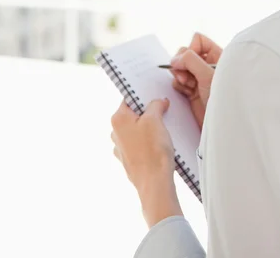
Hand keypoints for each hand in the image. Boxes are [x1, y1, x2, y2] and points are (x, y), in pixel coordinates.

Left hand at [111, 98, 182, 227]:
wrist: (155, 183)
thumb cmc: (152, 151)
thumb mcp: (155, 119)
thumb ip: (155, 105)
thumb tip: (158, 102)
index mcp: (118, 119)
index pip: (130, 99)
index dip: (144, 96)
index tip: (156, 97)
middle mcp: (115, 132)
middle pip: (134, 114)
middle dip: (148, 113)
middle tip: (163, 112)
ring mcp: (121, 147)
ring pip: (137, 129)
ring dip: (150, 127)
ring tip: (164, 131)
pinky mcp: (129, 159)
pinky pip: (139, 143)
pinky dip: (148, 141)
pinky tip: (160, 144)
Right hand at [170, 32, 222, 129]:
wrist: (225, 126)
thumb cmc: (225, 100)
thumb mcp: (208, 75)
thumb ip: (191, 61)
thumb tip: (175, 59)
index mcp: (218, 56)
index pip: (198, 40)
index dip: (191, 49)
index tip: (190, 61)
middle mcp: (208, 65)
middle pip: (186, 53)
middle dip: (182, 63)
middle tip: (186, 76)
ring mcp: (199, 78)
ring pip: (180, 67)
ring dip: (180, 75)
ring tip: (188, 86)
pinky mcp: (192, 90)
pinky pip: (178, 80)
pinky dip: (179, 85)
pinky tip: (187, 93)